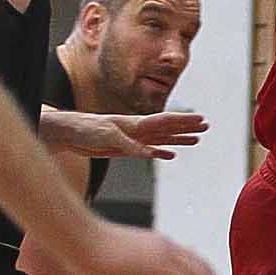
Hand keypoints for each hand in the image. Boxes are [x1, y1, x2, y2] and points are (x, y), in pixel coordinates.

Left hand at [45, 109, 208, 160]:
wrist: (70, 135)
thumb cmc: (87, 130)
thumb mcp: (110, 136)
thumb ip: (132, 145)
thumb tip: (152, 153)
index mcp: (136, 124)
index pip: (165, 121)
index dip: (184, 121)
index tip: (200, 119)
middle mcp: (138, 130)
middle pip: (168, 128)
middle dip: (187, 127)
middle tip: (206, 125)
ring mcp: (134, 139)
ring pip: (163, 139)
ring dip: (179, 139)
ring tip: (196, 139)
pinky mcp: (126, 149)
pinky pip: (150, 151)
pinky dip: (161, 153)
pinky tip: (170, 155)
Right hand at [72, 216, 232, 274]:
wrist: (78, 239)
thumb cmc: (89, 248)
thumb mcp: (119, 255)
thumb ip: (133, 261)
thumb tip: (130, 267)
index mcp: (159, 244)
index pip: (193, 261)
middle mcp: (167, 247)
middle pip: (204, 269)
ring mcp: (164, 255)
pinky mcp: (157, 267)